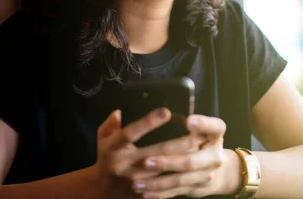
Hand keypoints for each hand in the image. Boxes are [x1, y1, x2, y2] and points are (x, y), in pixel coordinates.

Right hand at [91, 108, 207, 197]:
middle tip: (197, 133)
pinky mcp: (144, 193)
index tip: (167, 112)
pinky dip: (180, 174)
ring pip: (165, 170)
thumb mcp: (102, 138)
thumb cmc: (106, 157)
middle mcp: (124, 164)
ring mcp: (135, 181)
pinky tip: (194, 166)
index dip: (148, 122)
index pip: (131, 133)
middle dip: (178, 143)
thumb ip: (110, 124)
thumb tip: (119, 112)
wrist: (101, 191)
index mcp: (113, 148)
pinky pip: (165, 184)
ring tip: (201, 147)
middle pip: (156, 153)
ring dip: (184, 158)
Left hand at [132, 114, 229, 198]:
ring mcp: (207, 173)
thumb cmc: (203, 139)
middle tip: (145, 161)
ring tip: (135, 182)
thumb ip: (180, 116)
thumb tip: (135, 109)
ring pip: (180, 179)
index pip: (215, 127)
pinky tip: (144, 193)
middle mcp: (214, 153)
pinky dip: (159, 193)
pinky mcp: (198, 187)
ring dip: (157, 182)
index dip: (203, 124)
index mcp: (216, 133)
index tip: (187, 121)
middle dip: (167, 162)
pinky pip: (176, 191)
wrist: (219, 169)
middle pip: (191, 160)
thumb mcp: (202, 126)